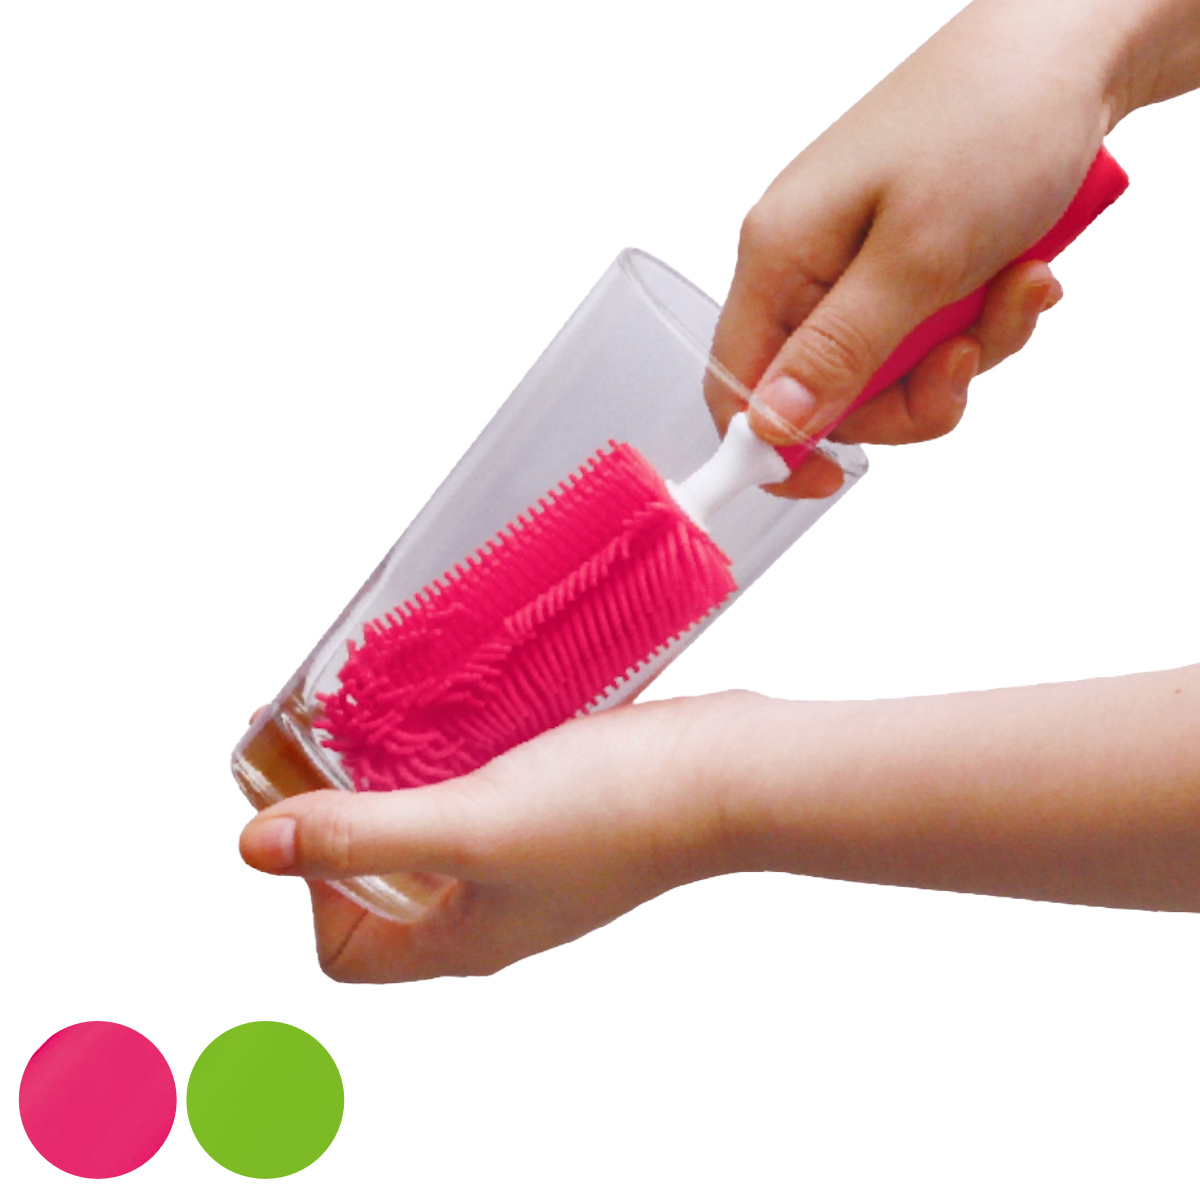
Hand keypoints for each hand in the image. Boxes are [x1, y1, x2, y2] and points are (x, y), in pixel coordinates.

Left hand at [239, 693, 756, 981]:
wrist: (728, 772)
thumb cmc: (614, 812)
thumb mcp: (472, 826)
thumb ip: (363, 836)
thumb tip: (253, 849)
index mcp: (464, 937)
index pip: (346, 949)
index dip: (314, 887)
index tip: (323, 808)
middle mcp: (489, 906)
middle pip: (381, 881)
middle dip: (345, 816)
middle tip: (335, 743)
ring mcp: (526, 856)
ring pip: (428, 826)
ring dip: (395, 775)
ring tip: (386, 717)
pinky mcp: (554, 806)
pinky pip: (476, 786)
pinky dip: (449, 750)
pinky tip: (452, 705)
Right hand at [707, 0, 1130, 497]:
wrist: (1077, 47)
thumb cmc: (990, 121)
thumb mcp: (915, 256)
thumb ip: (838, 353)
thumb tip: (769, 429)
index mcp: (779, 255)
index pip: (734, 385)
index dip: (769, 448)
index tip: (824, 483)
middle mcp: (808, 266)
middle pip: (826, 395)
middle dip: (909, 396)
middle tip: (963, 357)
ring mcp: (859, 266)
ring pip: (890, 374)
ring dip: (963, 355)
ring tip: (1016, 288)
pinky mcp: (909, 264)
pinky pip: (931, 340)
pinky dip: (983, 325)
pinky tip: (1021, 275)